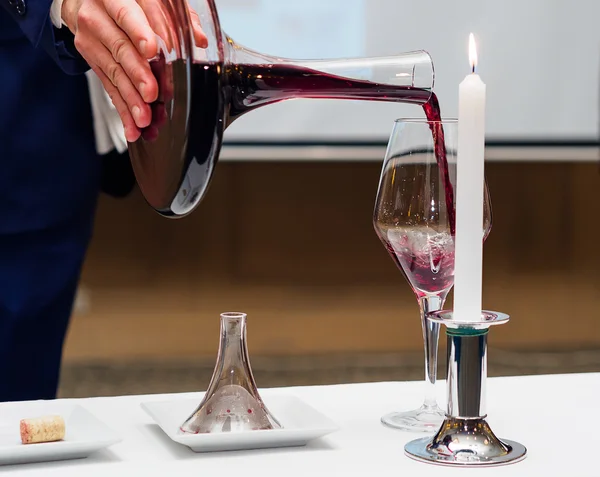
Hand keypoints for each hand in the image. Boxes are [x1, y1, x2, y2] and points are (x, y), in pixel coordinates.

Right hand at [62, 0, 207, 141]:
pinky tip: (131, 125)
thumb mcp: (154, 1)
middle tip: (151, 93)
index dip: (140, 32)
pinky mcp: (90, 57)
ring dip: (130, 98)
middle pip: (120, 47)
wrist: (86, 0)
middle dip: (137, 74)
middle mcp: (99, 14)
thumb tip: (200, 39)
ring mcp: (92, 36)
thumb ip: (178, 16)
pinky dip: (121, 108)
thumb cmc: (129, 0)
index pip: (127, 13)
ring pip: (113, 71)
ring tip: (144, 118)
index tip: (152, 51)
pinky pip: (107, 85)